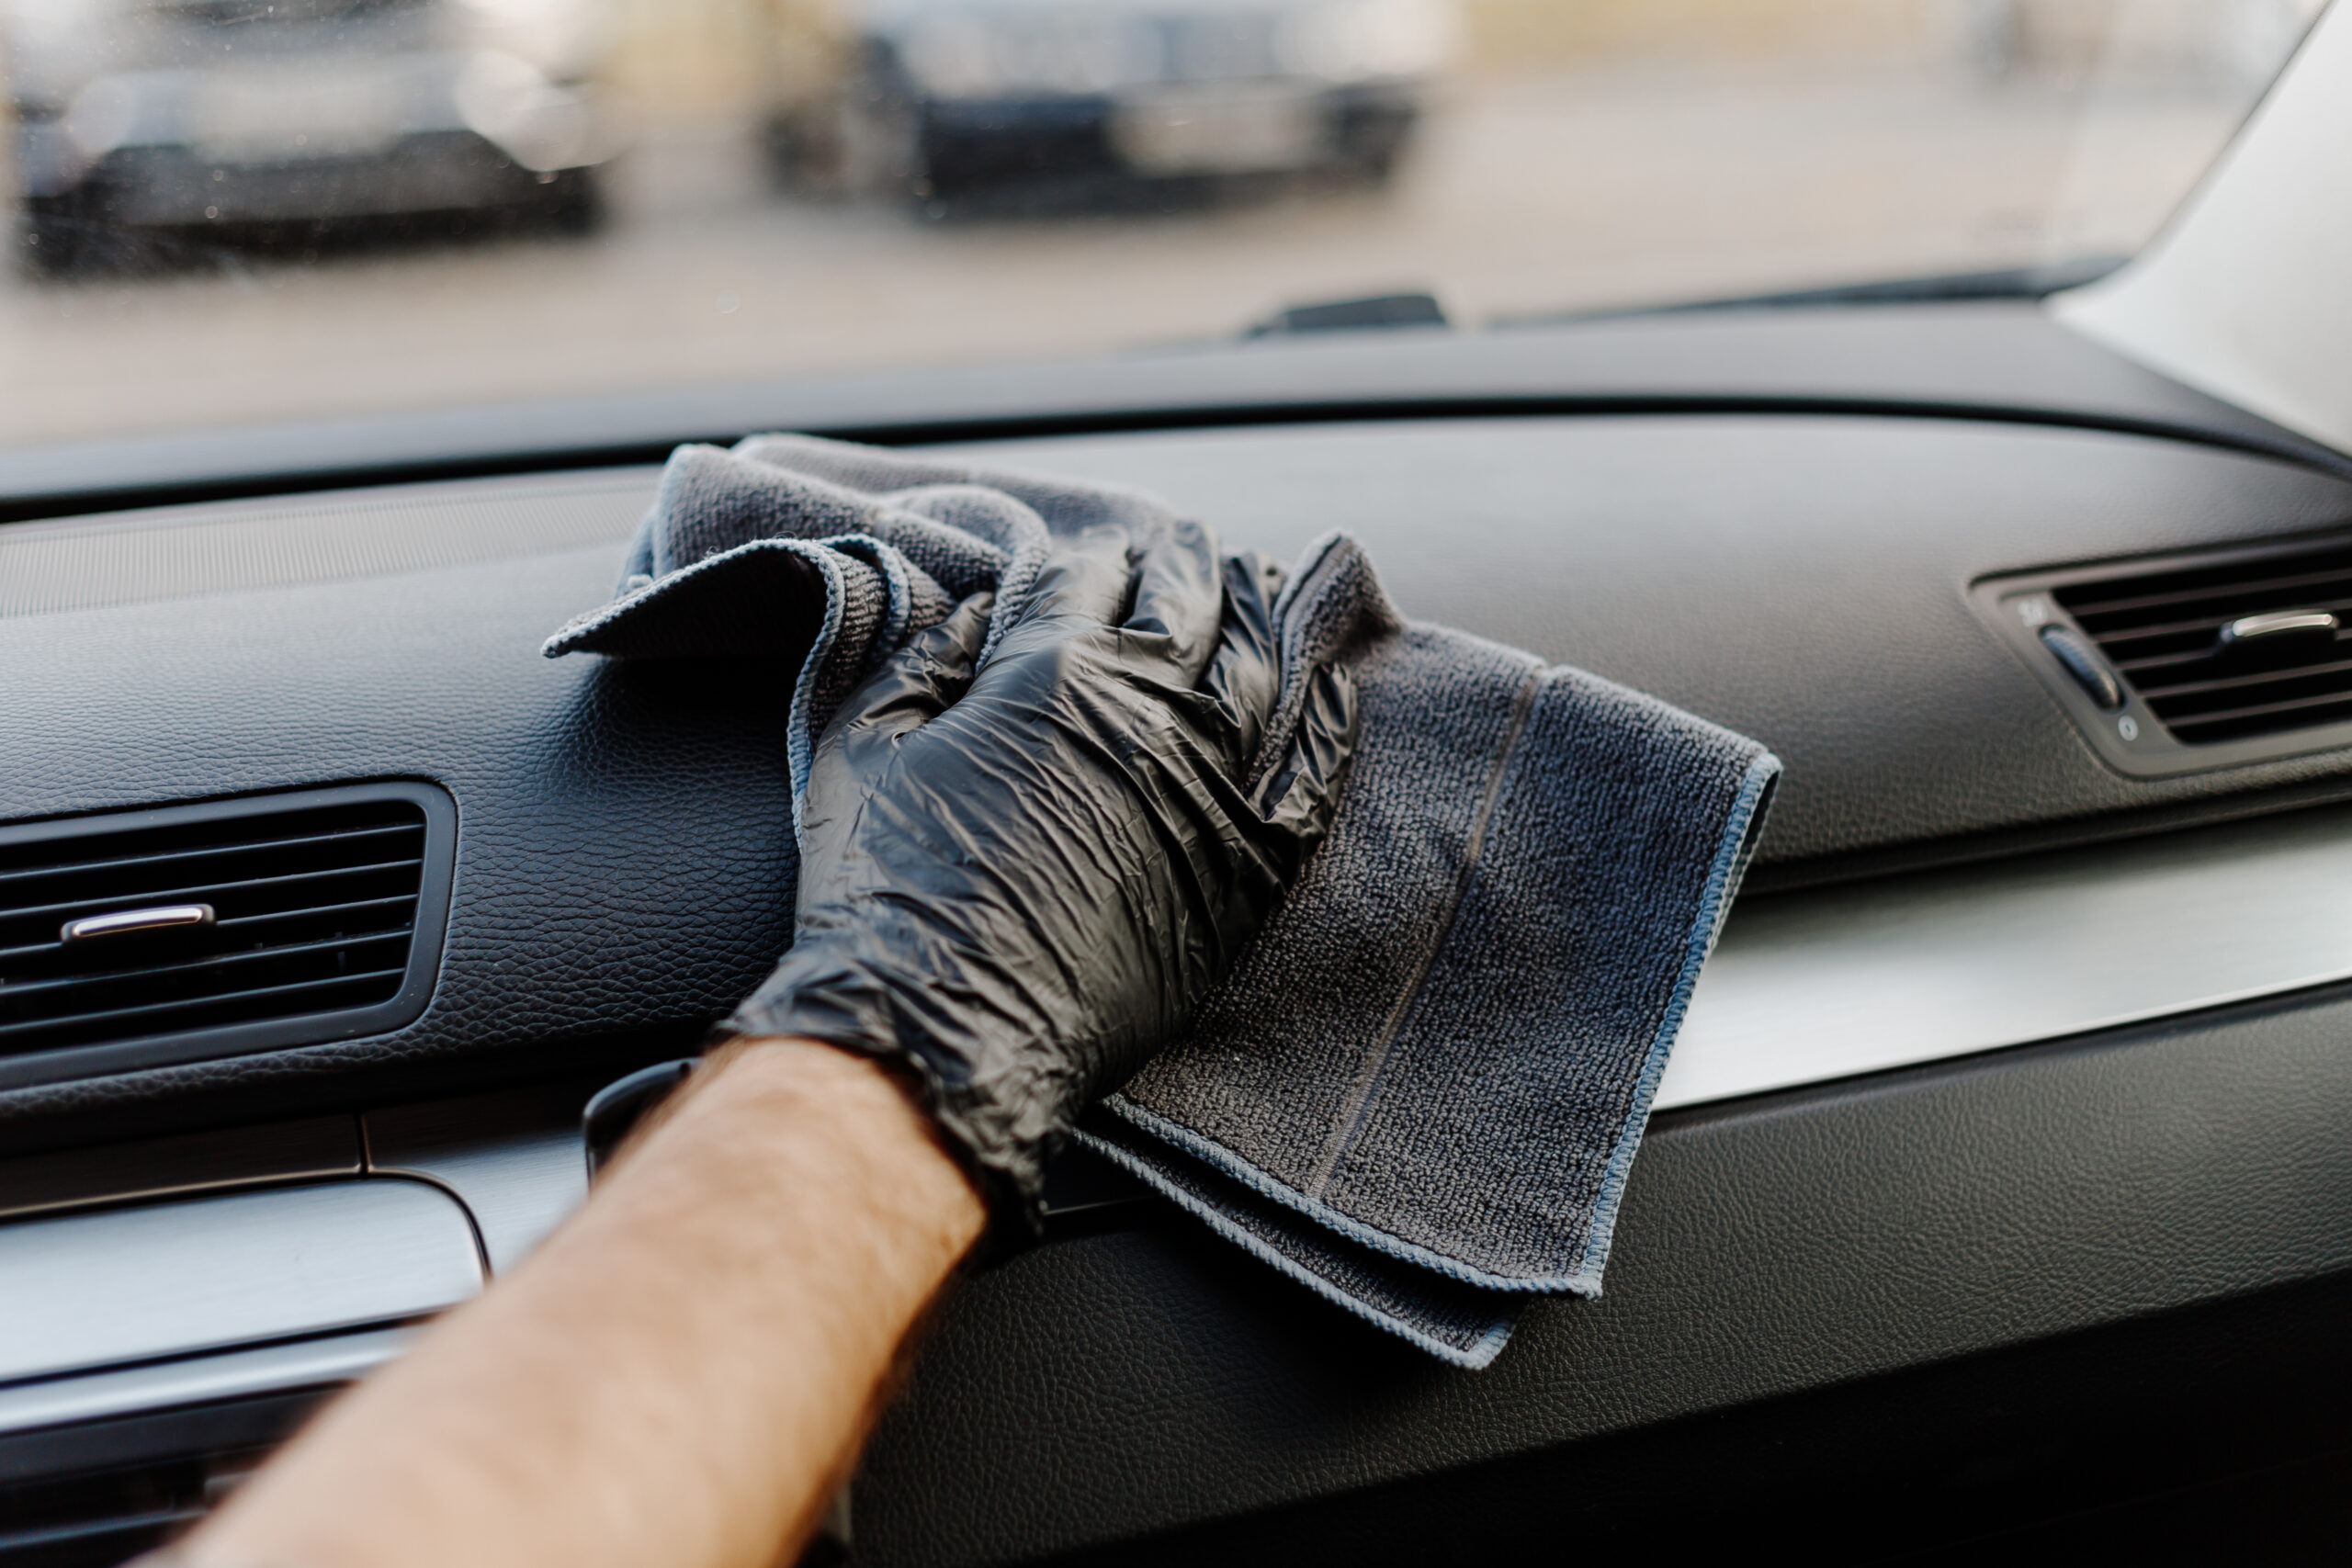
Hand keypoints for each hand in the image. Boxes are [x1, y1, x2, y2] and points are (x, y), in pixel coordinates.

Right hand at [731, 520, 1358, 1227]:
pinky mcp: (1246, 868)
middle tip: (1190, 547)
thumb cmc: (884, 897)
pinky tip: (1330, 691)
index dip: (1089, 555)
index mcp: (1048, 672)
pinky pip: (1313, 775)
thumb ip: (923, 659)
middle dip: (1186, 561)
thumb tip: (979, 611)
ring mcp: (1210, 786)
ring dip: (1260, 614)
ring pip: (1262, 666)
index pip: (1086, 573)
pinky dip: (1327, 721)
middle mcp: (1147, 712)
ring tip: (1259, 588)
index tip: (1095, 553)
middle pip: (1188, 598)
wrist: (941, 1035)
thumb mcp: (861, 748)